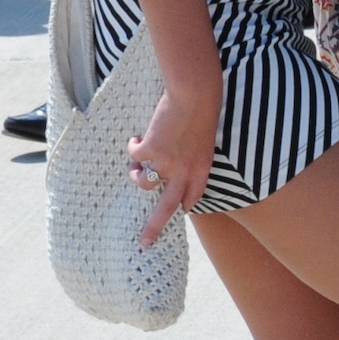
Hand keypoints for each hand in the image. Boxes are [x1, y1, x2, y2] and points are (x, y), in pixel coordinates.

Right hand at [128, 83, 219, 245]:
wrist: (195, 95)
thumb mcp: (204, 140)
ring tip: (139, 157)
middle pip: (166, 208)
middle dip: (154, 228)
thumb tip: (169, 165)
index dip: (183, 204)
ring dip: (136, 172)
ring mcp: (165, 163)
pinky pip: (133, 155)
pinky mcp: (149, 151)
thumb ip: (191, 156)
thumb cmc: (202, 112)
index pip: (192, 197)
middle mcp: (184, 172)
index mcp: (202, 169)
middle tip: (144, 243)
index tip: (178, 211)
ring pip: (142, 181)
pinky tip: (139, 134)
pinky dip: (133, 145)